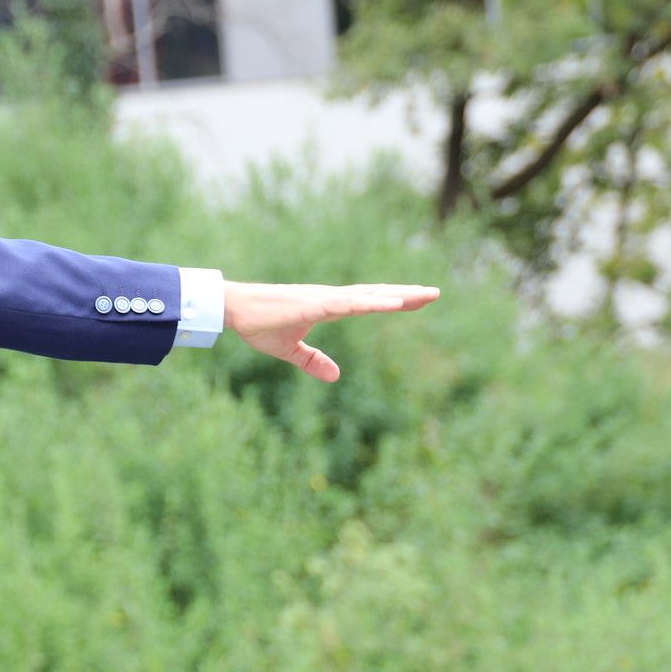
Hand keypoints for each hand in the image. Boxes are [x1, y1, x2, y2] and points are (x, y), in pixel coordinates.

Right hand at [223, 282, 439, 381]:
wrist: (235, 309)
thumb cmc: (259, 324)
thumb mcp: (290, 350)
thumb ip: (313, 361)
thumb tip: (336, 377)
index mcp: (328, 307)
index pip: (368, 302)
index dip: (394, 300)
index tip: (418, 300)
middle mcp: (331, 298)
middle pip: (376, 295)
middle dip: (406, 294)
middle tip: (435, 293)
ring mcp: (324, 299)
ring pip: (369, 296)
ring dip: (397, 296)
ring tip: (423, 296)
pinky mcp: (315, 303)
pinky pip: (350, 304)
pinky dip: (373, 303)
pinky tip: (393, 303)